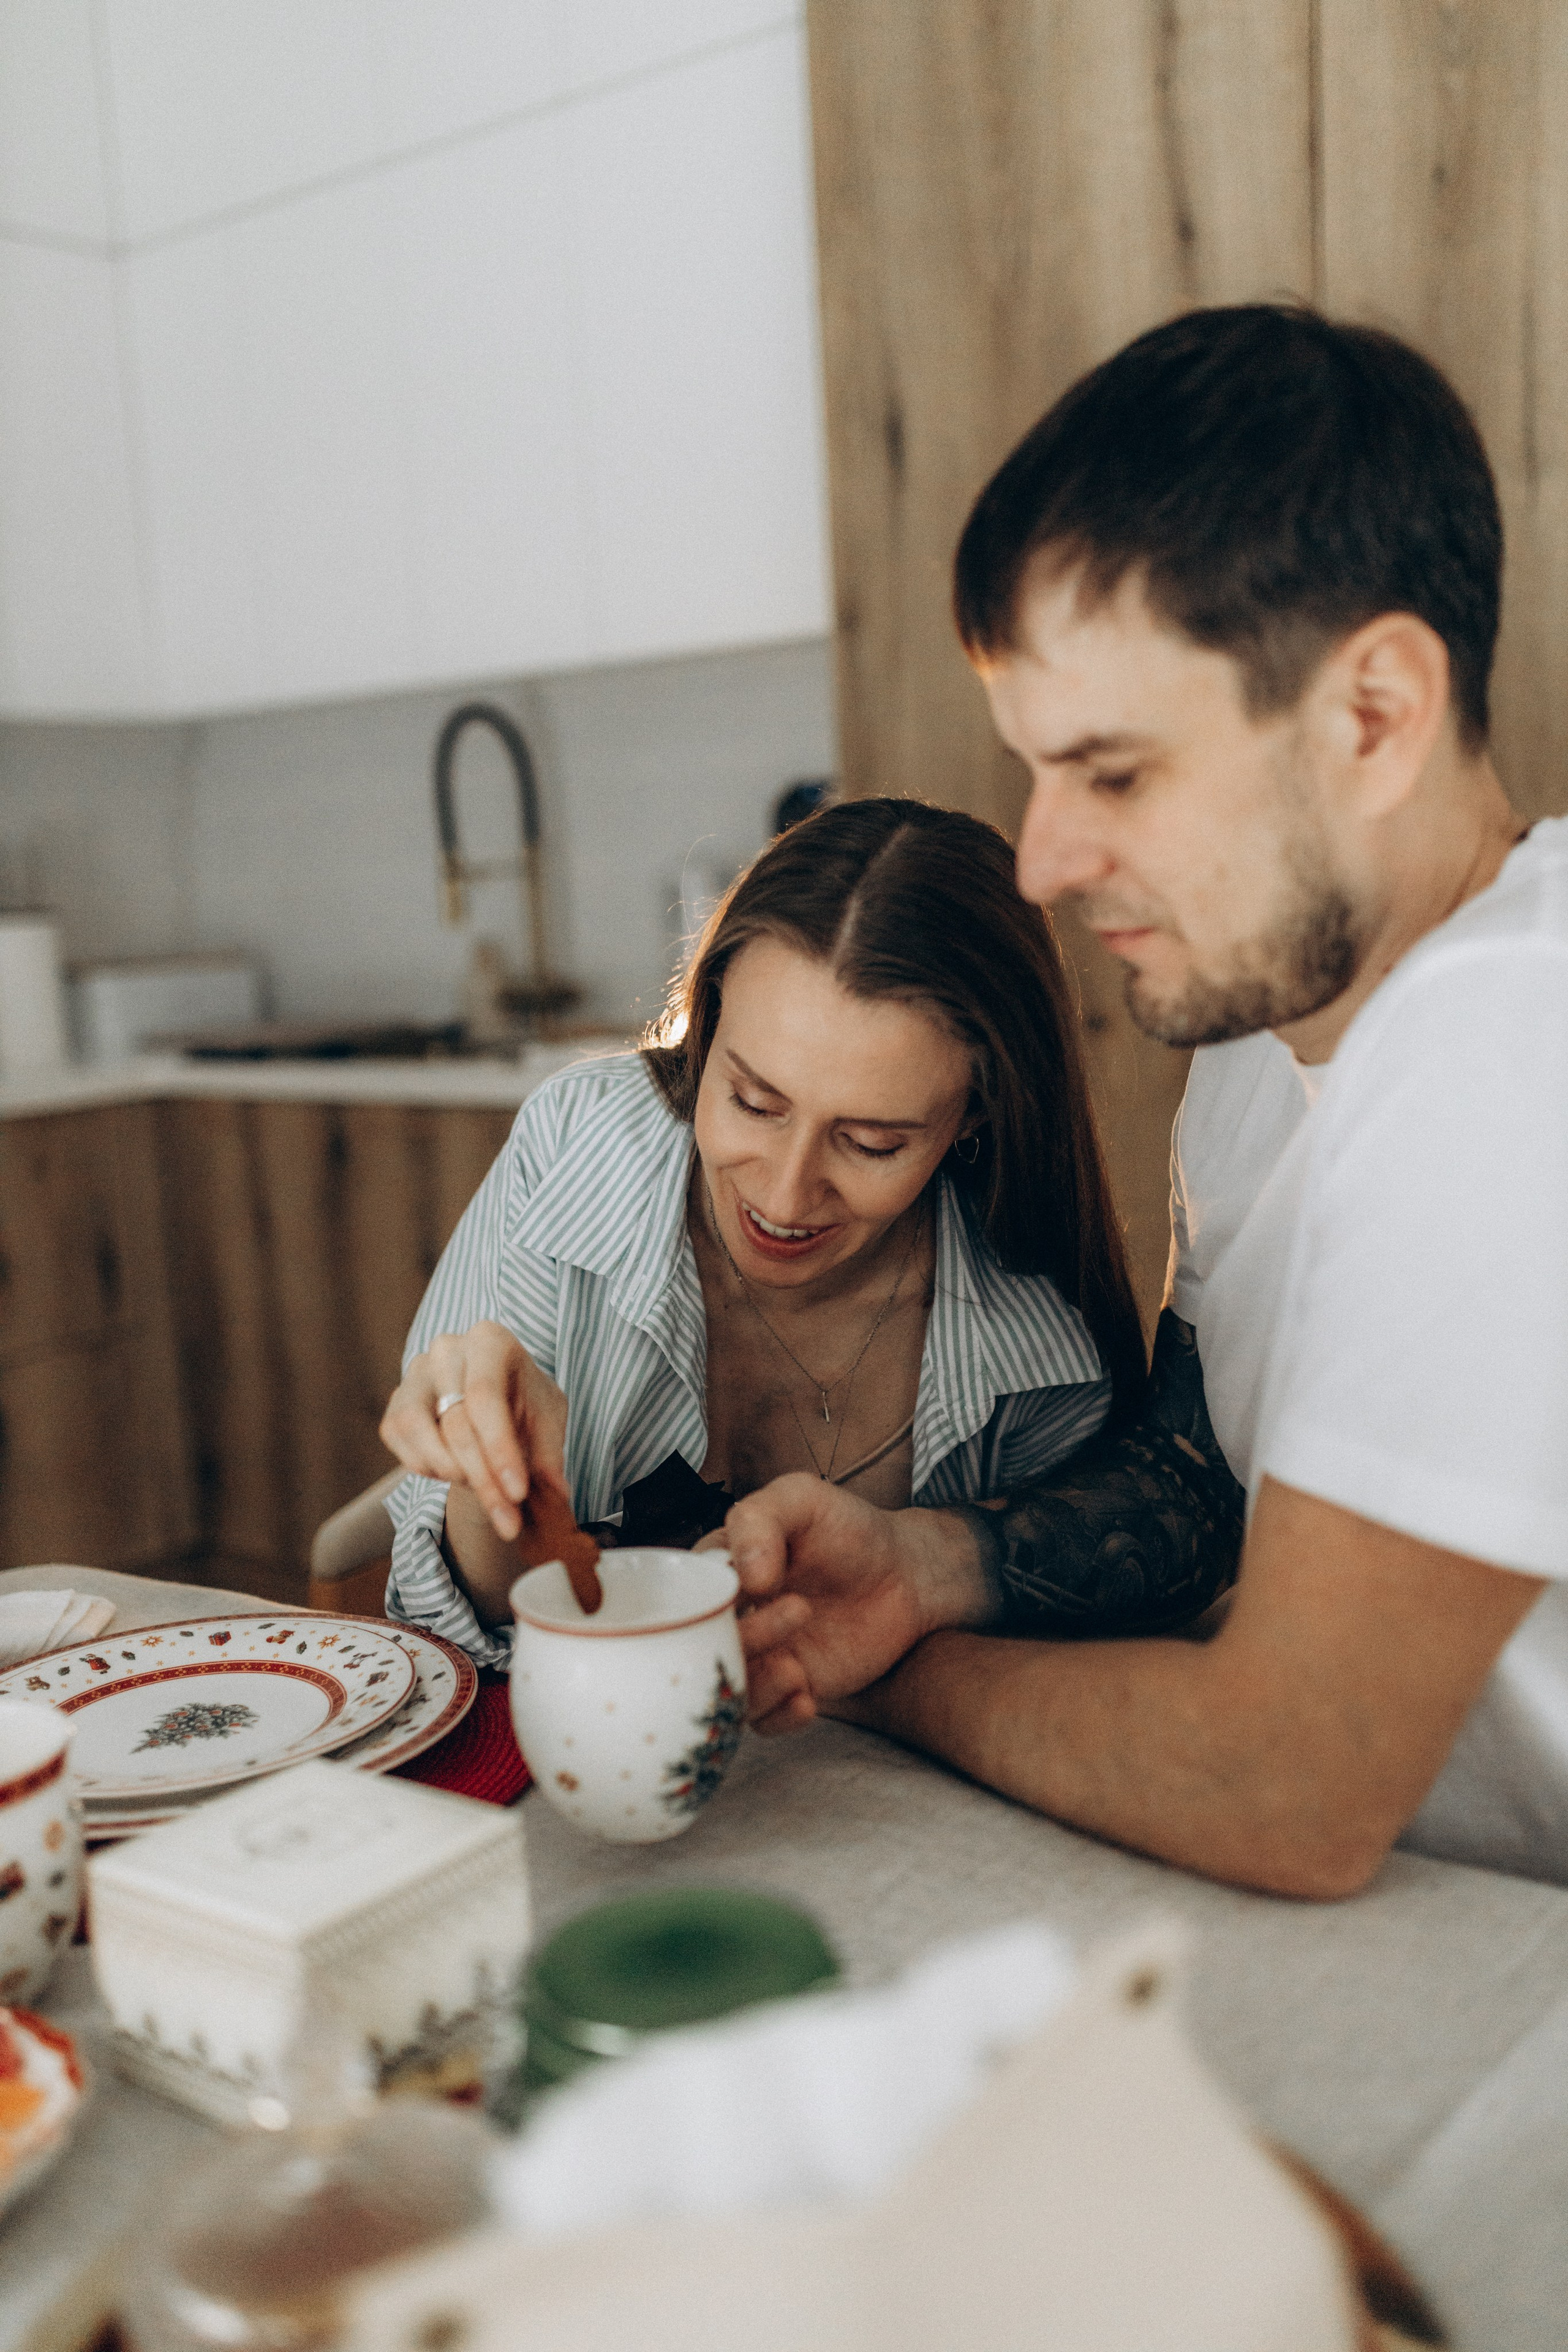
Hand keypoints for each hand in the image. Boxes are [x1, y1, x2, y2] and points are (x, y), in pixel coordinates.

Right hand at [379, 1320, 567, 1541]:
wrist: (494, 1404)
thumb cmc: (524, 1406)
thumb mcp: (548, 1423)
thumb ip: (550, 1455)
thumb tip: (558, 1493)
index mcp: (491, 1341)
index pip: (485, 1398)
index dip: (499, 1450)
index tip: (518, 1494)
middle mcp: (447, 1349)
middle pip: (456, 1423)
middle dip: (484, 1480)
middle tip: (508, 1520)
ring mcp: (415, 1373)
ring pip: (418, 1431)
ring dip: (451, 1473)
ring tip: (482, 1486)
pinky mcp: (396, 1402)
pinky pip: (397, 1439)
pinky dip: (425, 1466)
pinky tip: (455, 1472)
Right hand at [720, 1475, 991, 1733]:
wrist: (906, 1573)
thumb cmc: (849, 1529)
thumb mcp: (802, 1500)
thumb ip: (761, 1520)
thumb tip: (745, 1575)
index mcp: (718, 1572)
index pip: (683, 1598)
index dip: (703, 1603)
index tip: (751, 1589)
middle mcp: (730, 1618)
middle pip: (705, 1649)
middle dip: (744, 1641)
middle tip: (798, 1612)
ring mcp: (760, 1656)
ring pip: (728, 1689)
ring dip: (756, 1686)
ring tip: (796, 1671)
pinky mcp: (789, 1686)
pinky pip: (764, 1720)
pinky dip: (778, 1717)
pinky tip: (807, 1699)